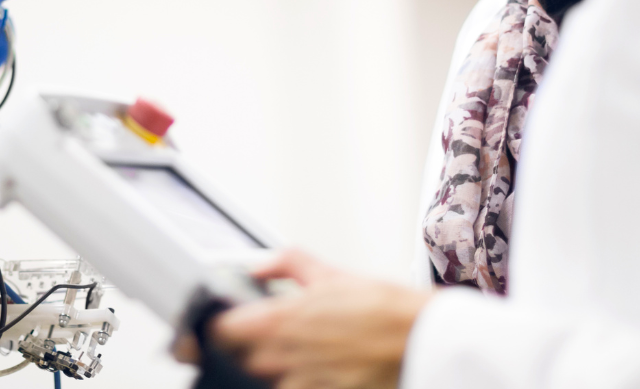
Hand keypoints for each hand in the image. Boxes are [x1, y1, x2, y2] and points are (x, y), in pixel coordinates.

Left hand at [208, 250, 432, 388]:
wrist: (419, 340)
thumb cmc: (383, 309)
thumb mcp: (331, 273)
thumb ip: (287, 263)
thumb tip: (260, 265)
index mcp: (281, 320)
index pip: (223, 331)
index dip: (220, 326)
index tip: (225, 322)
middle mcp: (285, 356)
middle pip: (239, 359)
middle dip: (245, 348)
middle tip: (263, 335)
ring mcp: (302, 382)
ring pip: (263, 380)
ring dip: (271, 368)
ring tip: (294, 354)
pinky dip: (295, 381)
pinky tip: (312, 370)